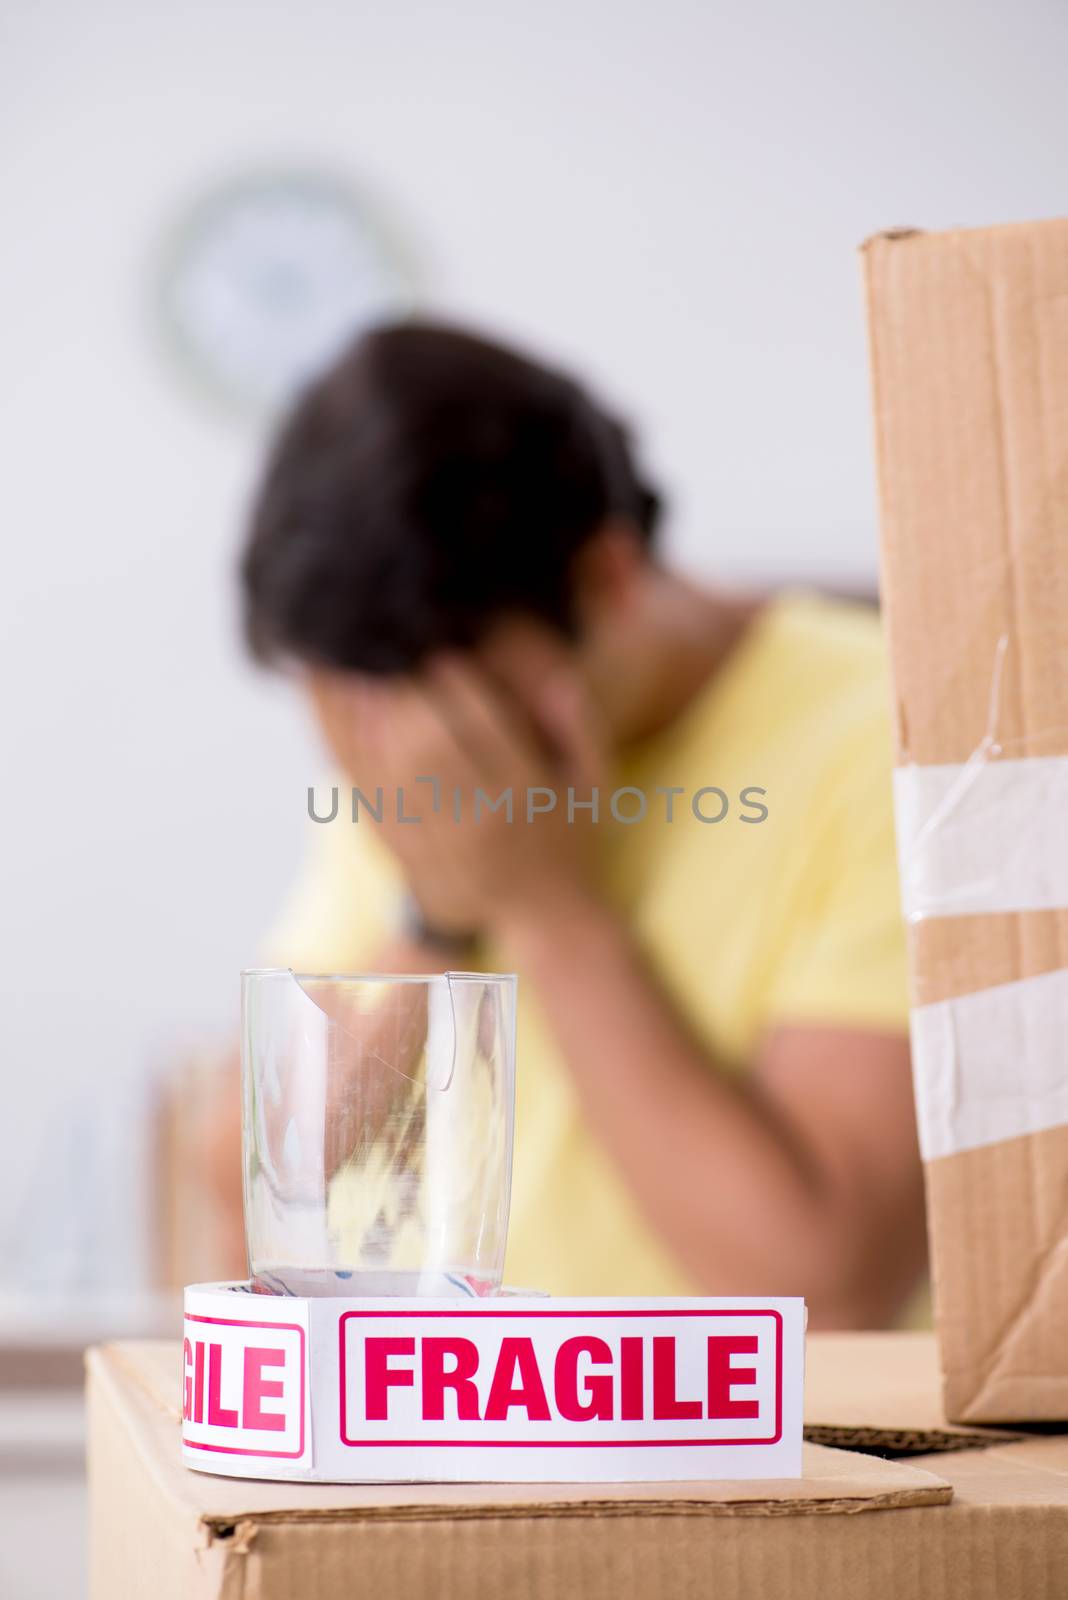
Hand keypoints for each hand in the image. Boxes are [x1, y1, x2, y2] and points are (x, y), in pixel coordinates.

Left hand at [311, 645, 605, 936]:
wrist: (546, 914)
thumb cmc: (571, 834)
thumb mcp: (594, 783)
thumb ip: (583, 727)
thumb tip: (560, 677)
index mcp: (525, 794)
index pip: (483, 725)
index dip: (456, 681)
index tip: (444, 656)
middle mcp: (479, 821)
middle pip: (426, 745)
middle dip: (406, 695)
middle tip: (395, 660)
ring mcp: (437, 842)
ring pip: (388, 768)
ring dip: (367, 715)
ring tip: (358, 673)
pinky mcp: (405, 853)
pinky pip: (367, 796)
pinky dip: (348, 751)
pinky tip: (338, 713)